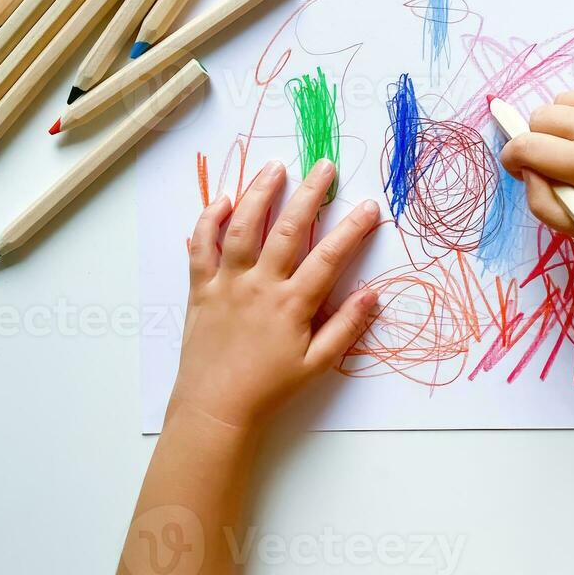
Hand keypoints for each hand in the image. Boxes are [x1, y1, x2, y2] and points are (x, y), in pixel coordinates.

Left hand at [168, 158, 380, 435]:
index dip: (351, 230)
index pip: (328, 257)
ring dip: (260, 193)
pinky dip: (210, 220)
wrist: (215, 408)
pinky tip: (225, 200)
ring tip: (275, 168)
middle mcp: (259, 286)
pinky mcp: (200, 288)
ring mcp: (227, 283)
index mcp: (291, 305)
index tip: (369, 207)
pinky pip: (201, 246)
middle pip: (287, 229)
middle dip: (309, 194)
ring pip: (242, 228)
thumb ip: (345, 328)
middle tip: (325, 166)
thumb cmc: (270, 389)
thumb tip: (373, 294)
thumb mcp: (317, 366)